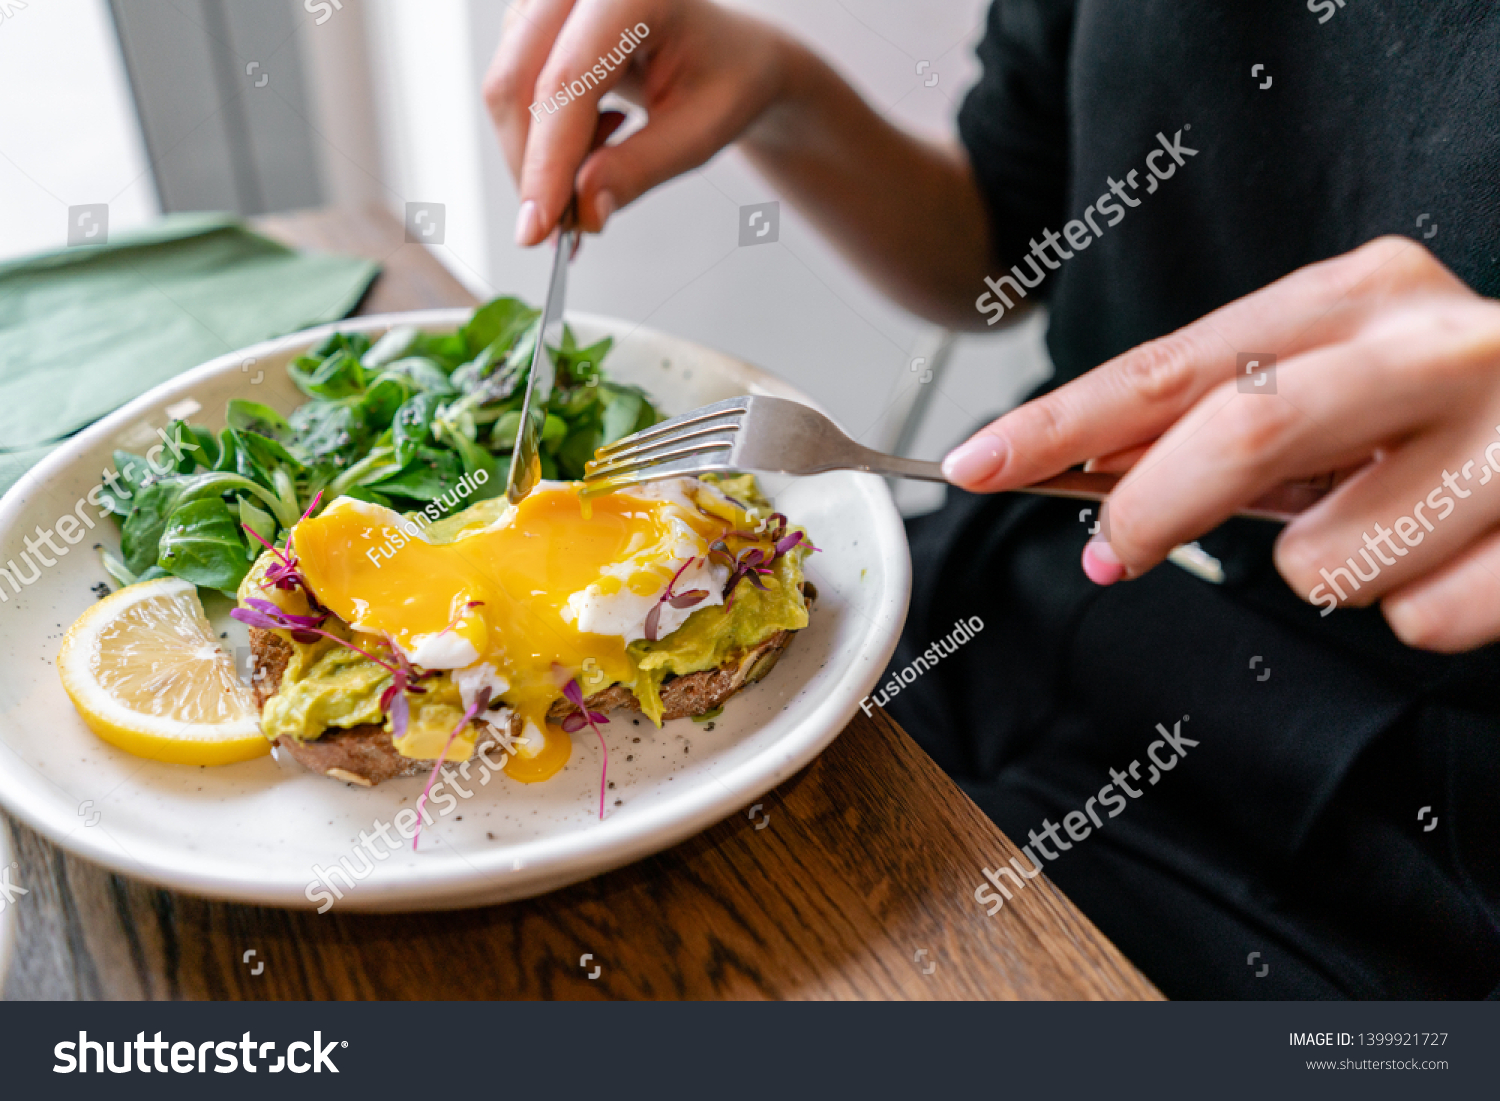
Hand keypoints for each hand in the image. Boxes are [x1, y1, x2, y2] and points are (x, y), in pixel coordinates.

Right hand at [484, 0, 794, 243]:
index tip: (538, 230)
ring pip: (506, 90)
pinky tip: (597, 134)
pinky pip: (513, 91)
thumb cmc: (728, 79)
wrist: (732, 54)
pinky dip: (541, 138)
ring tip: (605, 163)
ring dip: (538, 155)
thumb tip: (583, 211)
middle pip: (516, 81)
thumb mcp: (700, 133)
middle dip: (531, 168)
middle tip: (561, 231)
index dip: (546, 162)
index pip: (566, 82)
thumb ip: (639, 169)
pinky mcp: (533, 20)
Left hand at [941, 237, 1499, 651]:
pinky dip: (1420, 608)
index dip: (1061, 423)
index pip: (1171, 367)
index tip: (974, 463)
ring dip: (1330, 569)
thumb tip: (1090, 475)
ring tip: (1398, 523)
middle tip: (1116, 550)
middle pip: (1238, 433)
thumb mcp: (1334, 385)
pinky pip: (1418, 620)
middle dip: (1152, 510)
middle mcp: (1435, 347)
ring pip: (1322, 562)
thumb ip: (1224, 420)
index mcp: (1360, 297)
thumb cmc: (1449, 417)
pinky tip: (1464, 554)